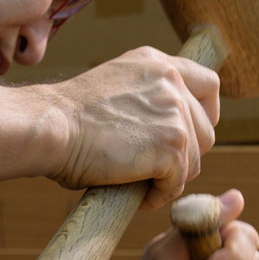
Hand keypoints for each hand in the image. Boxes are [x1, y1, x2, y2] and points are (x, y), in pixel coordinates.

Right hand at [43, 47, 219, 209]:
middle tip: (154, 170)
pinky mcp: (172, 145)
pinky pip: (177, 182)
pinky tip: (137, 196)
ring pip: (194, 160)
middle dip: (185, 155)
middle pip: (206, 130)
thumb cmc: (67, 118)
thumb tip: (164, 130)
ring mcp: (175, 112)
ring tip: (139, 184)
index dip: (205, 114)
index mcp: (158, 63)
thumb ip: (147, 98)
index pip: (208, 84)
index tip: (188, 135)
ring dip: (170, 178)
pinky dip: (159, 195)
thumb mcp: (115, 88)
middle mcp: (172, 81)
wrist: (50, 126)